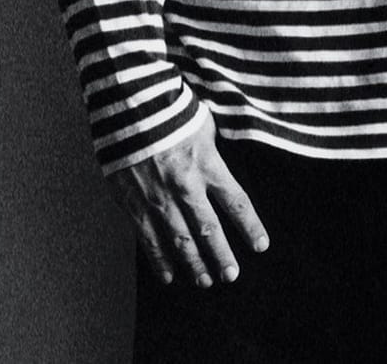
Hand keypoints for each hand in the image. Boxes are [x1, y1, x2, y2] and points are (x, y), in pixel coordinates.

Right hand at [108, 118, 269, 288]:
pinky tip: (168, 276)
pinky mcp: (133, 203)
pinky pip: (149, 239)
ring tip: (205, 281)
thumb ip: (212, 150)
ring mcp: (158, 199)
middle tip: (231, 275)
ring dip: (194, 264)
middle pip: (209, 230)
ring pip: (180, 241)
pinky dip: (159, 260)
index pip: (236, 203)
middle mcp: (186, 187)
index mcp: (208, 165)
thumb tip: (221, 163)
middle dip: (222, 256)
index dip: (250, 227)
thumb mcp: (202, 124)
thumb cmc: (168, 108)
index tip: (260, 246)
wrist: (126, 105)